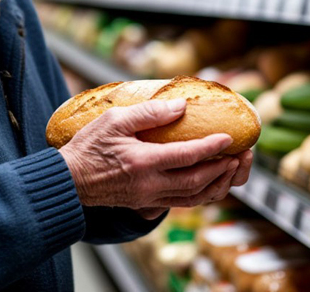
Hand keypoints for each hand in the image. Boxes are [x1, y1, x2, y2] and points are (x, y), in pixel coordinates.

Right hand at [58, 98, 249, 211]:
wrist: (69, 180)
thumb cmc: (88, 146)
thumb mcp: (114, 120)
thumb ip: (149, 112)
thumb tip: (181, 106)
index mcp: (143, 162)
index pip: (187, 156)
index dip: (211, 147)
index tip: (229, 138)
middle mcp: (150, 185)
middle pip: (197, 181)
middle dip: (223, 169)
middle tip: (240, 156)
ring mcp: (148, 198)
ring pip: (193, 197)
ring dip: (217, 184)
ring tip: (231, 170)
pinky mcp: (145, 204)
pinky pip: (182, 203)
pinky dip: (201, 195)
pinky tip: (209, 184)